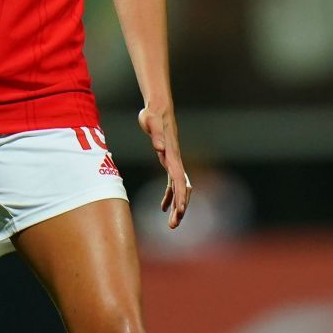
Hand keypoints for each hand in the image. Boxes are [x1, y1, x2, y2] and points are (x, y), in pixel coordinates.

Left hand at [137, 105, 190, 229]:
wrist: (157, 107)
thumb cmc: (153, 115)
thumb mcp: (151, 123)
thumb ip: (156, 135)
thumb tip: (160, 148)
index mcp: (172, 156)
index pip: (179, 180)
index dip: (181, 196)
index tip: (180, 211)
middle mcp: (175, 161)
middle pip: (181, 188)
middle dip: (180, 208)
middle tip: (174, 225)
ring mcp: (173, 162)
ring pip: (178, 189)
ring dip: (176, 206)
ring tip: (172, 224)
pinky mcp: (167, 161)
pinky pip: (171, 183)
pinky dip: (168, 196)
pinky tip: (162, 208)